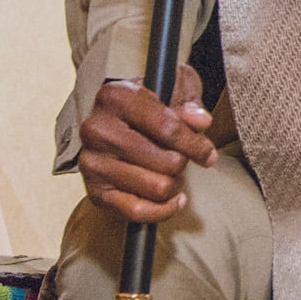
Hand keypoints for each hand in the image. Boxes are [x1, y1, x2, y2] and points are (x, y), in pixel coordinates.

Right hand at [77, 64, 216, 221]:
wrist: (114, 120)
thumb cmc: (149, 103)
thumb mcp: (174, 88)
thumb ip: (189, 103)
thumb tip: (200, 122)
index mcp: (117, 96)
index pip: (169, 129)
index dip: (196, 145)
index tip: (208, 154)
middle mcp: (97, 129)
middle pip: (166, 163)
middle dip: (182, 164)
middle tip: (179, 159)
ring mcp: (92, 161)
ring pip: (156, 188)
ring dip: (173, 185)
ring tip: (171, 174)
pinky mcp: (94, 189)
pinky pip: (136, 211)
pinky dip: (161, 210)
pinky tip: (171, 199)